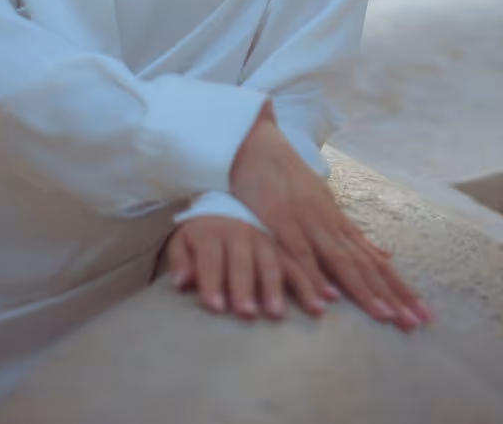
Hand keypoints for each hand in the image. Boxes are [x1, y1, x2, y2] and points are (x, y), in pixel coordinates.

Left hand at [157, 216, 341, 320]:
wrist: (231, 188)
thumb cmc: (203, 229)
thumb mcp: (185, 236)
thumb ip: (181, 259)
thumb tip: (180, 284)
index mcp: (212, 228)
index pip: (210, 257)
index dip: (210, 281)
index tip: (214, 308)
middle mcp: (240, 230)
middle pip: (241, 260)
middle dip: (243, 288)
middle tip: (246, 314)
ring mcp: (265, 235)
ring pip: (273, 260)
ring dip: (276, 287)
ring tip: (277, 313)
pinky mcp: (283, 240)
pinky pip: (299, 259)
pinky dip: (311, 280)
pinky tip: (322, 298)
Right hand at [229, 109, 432, 330]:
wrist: (256, 146)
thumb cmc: (289, 179)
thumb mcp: (325, 205)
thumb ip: (352, 235)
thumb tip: (386, 256)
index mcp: (340, 223)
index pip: (375, 262)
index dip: (399, 288)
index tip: (422, 315)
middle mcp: (331, 224)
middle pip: (365, 265)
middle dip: (391, 295)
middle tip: (415, 323)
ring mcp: (308, 221)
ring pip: (340, 261)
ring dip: (362, 290)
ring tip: (384, 316)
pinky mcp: (281, 221)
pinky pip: (300, 254)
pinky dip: (314, 276)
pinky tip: (327, 299)